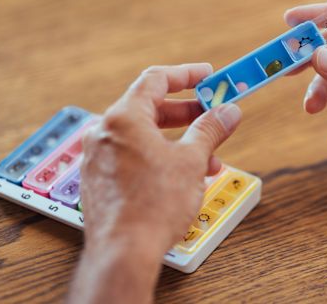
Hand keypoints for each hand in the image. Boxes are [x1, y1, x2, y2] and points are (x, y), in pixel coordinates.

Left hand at [71, 64, 241, 302]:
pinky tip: (183, 176)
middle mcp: (105, 133)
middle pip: (149, 108)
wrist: (124, 251)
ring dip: (178, 142)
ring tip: (207, 157)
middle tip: (211, 115)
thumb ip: (210, 130)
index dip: (186, 75)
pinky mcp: (99, 180)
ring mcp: (98, 157)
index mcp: (123, 118)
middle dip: (186, 113)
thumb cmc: (153, 205)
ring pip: (144, 137)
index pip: (156, 80)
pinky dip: (160, 158)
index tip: (207, 77)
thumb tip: (227, 112)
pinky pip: (133, 157)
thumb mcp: (191, 160)